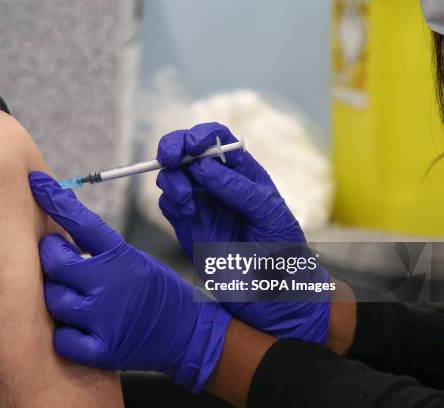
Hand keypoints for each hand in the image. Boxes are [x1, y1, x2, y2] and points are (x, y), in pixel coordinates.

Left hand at [29, 171, 231, 392]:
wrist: (189, 333)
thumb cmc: (157, 293)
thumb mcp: (134, 260)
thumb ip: (99, 251)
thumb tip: (58, 236)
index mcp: (121, 255)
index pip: (81, 221)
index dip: (55, 199)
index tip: (36, 182)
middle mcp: (112, 283)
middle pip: (55, 261)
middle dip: (52, 258)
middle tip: (61, 261)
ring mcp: (106, 318)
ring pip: (54, 299)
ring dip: (59, 297)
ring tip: (77, 299)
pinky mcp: (104, 350)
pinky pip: (63, 339)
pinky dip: (67, 335)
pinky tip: (80, 329)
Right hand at [156, 122, 329, 342]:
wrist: (273, 300)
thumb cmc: (283, 255)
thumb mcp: (270, 215)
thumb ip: (239, 189)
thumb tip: (202, 167)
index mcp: (243, 174)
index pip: (218, 140)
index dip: (201, 134)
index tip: (192, 145)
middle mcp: (219, 185)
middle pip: (188, 152)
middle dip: (174, 148)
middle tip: (170, 158)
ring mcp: (201, 206)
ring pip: (173, 176)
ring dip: (172, 178)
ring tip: (186, 199)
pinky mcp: (187, 228)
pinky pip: (168, 204)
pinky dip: (171, 201)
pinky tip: (186, 214)